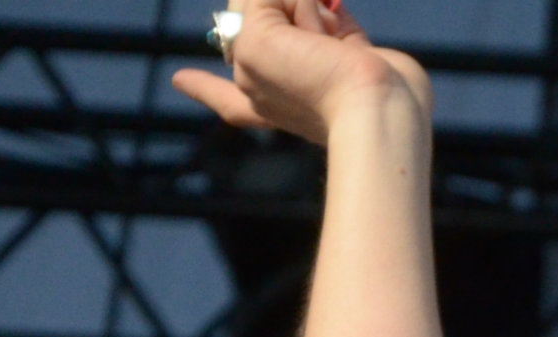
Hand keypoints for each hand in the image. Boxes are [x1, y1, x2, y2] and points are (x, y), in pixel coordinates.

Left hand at [170, 0, 429, 144]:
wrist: (374, 105)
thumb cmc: (309, 82)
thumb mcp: (255, 38)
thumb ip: (256, 4)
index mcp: (251, 88)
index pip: (219, 88)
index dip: (202, 85)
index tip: (183, 82)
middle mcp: (282, 79)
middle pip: (257, 18)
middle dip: (270, 10)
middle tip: (296, 36)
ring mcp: (317, 64)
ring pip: (298, 8)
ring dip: (308, 11)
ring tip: (327, 38)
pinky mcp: (352, 52)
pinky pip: (333, 11)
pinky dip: (332, 7)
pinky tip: (334, 4)